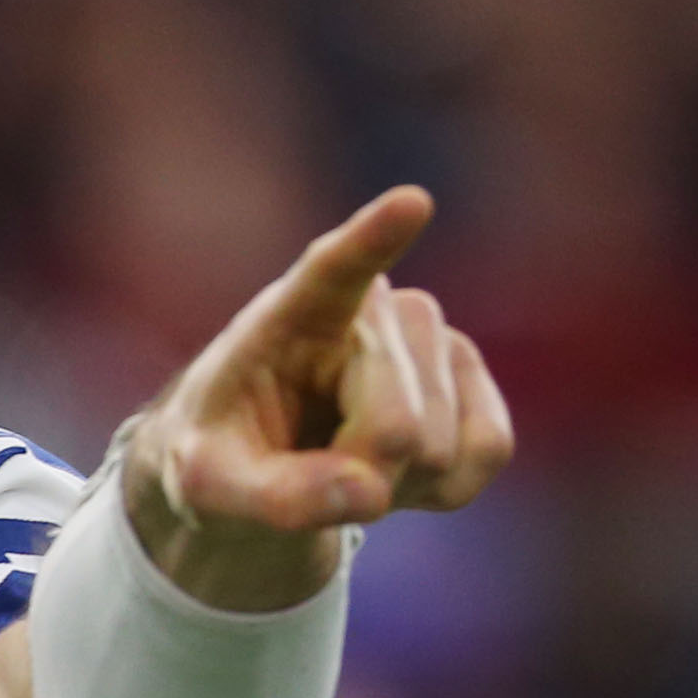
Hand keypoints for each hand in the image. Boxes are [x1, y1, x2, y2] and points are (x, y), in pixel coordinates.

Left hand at [122, 186, 511, 612]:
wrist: (253, 464)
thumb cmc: (221, 457)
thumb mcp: (209, 487)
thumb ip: (274, 494)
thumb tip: (369, 493)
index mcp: (290, 313)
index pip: (334, 270)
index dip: (374, 239)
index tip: (411, 204)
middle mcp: (377, 309)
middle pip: (398, 427)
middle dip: (357, 475)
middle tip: (305, 471)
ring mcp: (434, 339)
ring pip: (440, 447)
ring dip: (392, 484)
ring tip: (340, 461)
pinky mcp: (472, 380)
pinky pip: (489, 450)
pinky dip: (442, 488)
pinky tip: (394, 471)